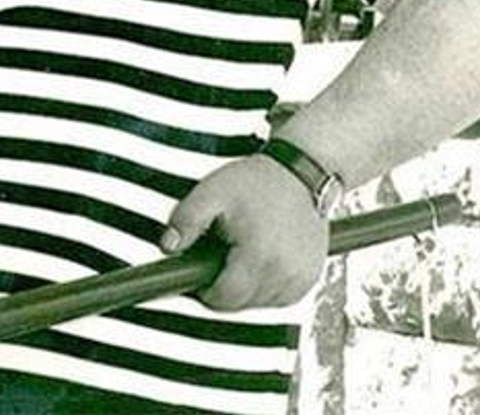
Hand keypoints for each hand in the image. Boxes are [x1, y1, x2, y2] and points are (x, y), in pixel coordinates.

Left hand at [161, 155, 329, 310]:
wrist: (299, 174)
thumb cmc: (256, 182)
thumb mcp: (210, 193)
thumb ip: (186, 220)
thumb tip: (168, 246)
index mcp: (258, 255)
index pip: (223, 299)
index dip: (204, 289)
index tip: (200, 269)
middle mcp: (285, 272)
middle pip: (241, 304)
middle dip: (224, 286)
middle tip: (220, 254)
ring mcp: (301, 277)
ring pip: (261, 303)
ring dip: (246, 288)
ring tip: (241, 253)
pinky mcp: (311, 277)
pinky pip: (281, 297)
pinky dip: (267, 286)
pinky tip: (260, 260)